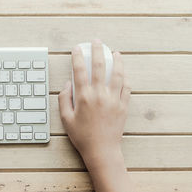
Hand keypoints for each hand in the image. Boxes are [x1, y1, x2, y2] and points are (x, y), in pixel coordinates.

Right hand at [58, 40, 132, 191]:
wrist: (102, 150)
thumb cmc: (82, 136)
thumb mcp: (66, 119)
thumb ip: (64, 99)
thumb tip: (68, 83)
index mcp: (83, 97)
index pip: (80, 70)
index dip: (78, 57)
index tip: (77, 48)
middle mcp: (99, 95)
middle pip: (100, 67)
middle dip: (98, 51)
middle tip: (97, 41)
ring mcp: (113, 99)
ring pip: (117, 74)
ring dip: (117, 61)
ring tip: (116, 52)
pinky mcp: (123, 105)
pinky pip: (126, 87)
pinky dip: (125, 77)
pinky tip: (124, 71)